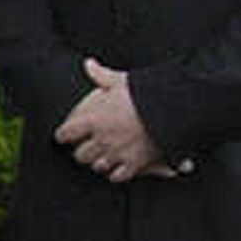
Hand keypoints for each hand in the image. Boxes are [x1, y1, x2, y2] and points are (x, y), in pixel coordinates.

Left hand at [56, 60, 167, 183]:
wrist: (176, 110)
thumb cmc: (148, 94)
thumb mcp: (122, 81)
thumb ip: (102, 76)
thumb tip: (89, 64)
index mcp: (94, 120)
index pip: (65, 134)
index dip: (64, 135)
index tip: (65, 135)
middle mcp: (102, 140)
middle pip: (80, 155)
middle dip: (83, 151)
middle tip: (87, 146)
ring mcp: (118, 153)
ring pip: (97, 166)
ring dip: (99, 161)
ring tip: (103, 155)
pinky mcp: (135, 164)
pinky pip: (118, 176)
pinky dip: (117, 173)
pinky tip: (118, 167)